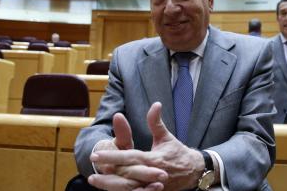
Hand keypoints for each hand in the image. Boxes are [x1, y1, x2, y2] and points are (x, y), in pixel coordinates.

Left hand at [88, 102, 205, 190]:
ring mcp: (151, 186)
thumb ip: (156, 122)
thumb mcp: (166, 136)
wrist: (194, 172)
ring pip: (128, 188)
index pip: (130, 158)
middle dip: (107, 171)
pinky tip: (107, 188)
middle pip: (126, 175)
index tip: (97, 154)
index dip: (113, 156)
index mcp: (154, 159)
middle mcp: (152, 174)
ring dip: (110, 185)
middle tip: (92, 165)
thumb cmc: (177, 152)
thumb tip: (155, 104)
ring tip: (94, 180)